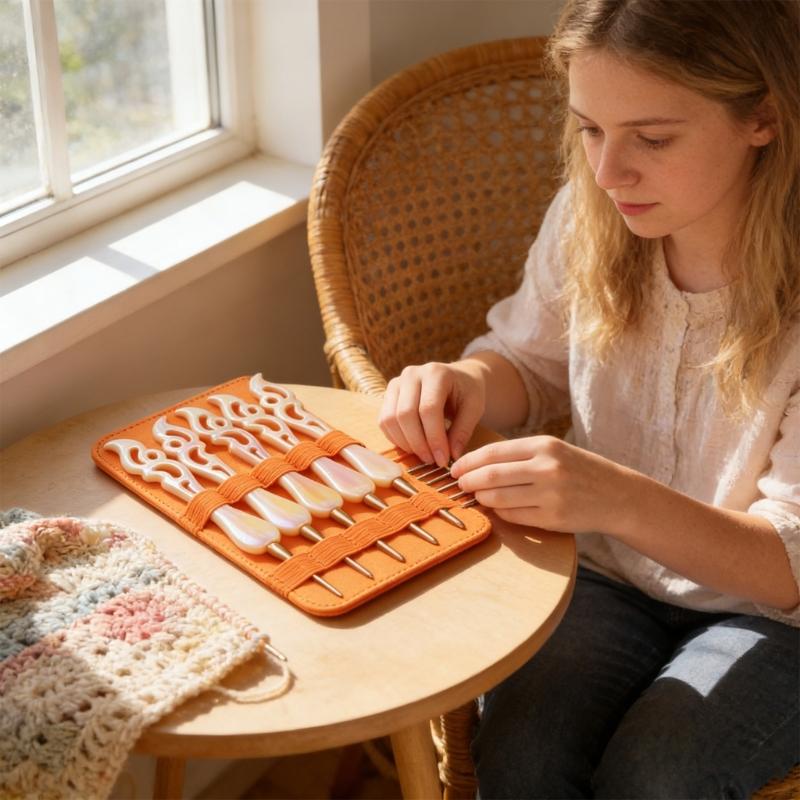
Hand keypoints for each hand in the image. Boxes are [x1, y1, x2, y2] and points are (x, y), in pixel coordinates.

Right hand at [378, 360, 487, 466]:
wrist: (456, 378)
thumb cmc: (466, 392)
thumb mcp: (474, 408)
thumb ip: (463, 431)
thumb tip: (452, 456)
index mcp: (436, 373)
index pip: (428, 409)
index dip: (434, 437)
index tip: (443, 459)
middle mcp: (412, 374)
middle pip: (405, 414)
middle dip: (418, 443)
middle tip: (432, 460)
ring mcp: (396, 383)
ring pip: (390, 419)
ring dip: (406, 443)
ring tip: (424, 455)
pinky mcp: (388, 395)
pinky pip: (384, 421)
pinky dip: (396, 439)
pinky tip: (413, 447)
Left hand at [450, 436, 632, 533]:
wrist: (617, 495)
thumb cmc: (578, 470)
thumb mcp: (553, 450)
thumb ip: (518, 455)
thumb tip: (475, 464)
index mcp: (544, 445)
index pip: (493, 452)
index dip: (468, 462)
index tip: (455, 469)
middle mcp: (547, 468)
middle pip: (491, 475)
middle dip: (468, 481)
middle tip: (459, 485)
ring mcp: (550, 495)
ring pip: (498, 498)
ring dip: (481, 498)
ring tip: (477, 496)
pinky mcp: (553, 518)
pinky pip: (513, 516)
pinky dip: (500, 513)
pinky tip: (498, 509)